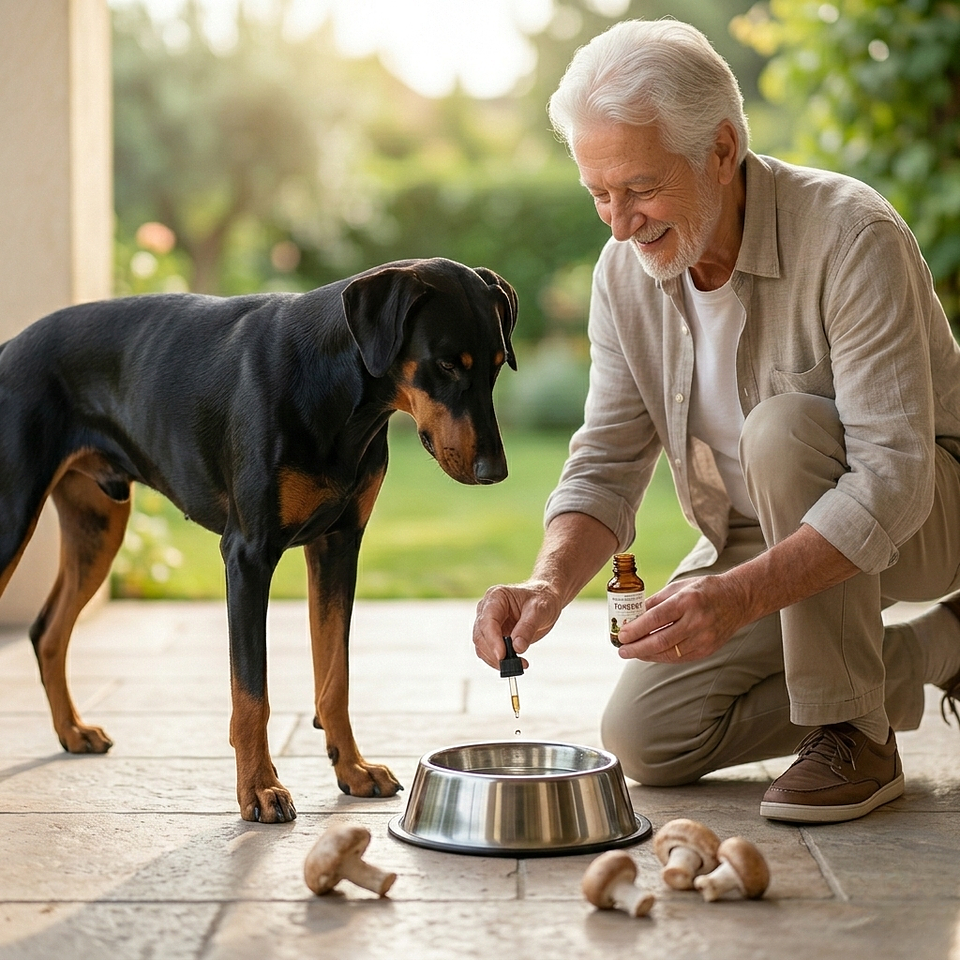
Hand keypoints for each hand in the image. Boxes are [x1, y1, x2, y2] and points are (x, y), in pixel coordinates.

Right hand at [472, 580, 563, 668]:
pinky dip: (499, 661)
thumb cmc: (542, 599)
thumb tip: (517, 647)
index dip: (492, 639)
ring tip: (519, 664)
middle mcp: (487, 609)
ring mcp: (488, 623)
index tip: (502, 655)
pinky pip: (488, 651)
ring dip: (496, 660)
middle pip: (481, 635)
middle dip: (494, 653)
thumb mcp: (539, 610)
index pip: (487, 621)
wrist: (545, 600)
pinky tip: (517, 662)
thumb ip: (527, 627)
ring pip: (481, 646)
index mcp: (496, 597)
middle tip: (514, 665)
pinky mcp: (493, 636)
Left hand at [614, 575, 746, 662]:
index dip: (636, 629)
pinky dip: (662, 657)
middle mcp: (697, 621)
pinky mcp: (708, 649)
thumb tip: (632, 616)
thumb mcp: (679, 587)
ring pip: (669, 653)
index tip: (621, 635)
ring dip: (647, 655)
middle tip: (622, 650)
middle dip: (637, 648)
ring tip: (632, 652)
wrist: (739, 599)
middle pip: (660, 640)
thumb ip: (655, 602)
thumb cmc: (704, 590)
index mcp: (688, 601)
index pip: (656, 619)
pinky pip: (679, 658)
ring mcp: (705, 638)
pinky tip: (649, 654)